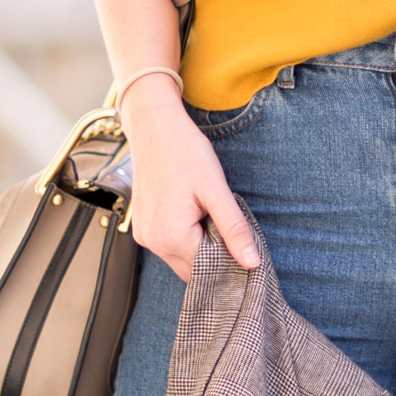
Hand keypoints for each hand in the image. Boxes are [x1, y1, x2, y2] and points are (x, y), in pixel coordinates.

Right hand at [120, 80, 260, 280]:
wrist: (153, 126)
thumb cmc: (184, 152)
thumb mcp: (216, 190)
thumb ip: (234, 230)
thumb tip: (252, 263)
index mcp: (172, 237)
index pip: (210, 268)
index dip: (231, 259)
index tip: (244, 243)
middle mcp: (153, 242)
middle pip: (194, 269)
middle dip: (215, 255)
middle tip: (229, 226)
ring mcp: (145, 236)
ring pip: (182, 259)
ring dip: (200, 246)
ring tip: (208, 214)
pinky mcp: (142, 227)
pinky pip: (169, 245)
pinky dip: (185, 238)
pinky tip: (193, 213)